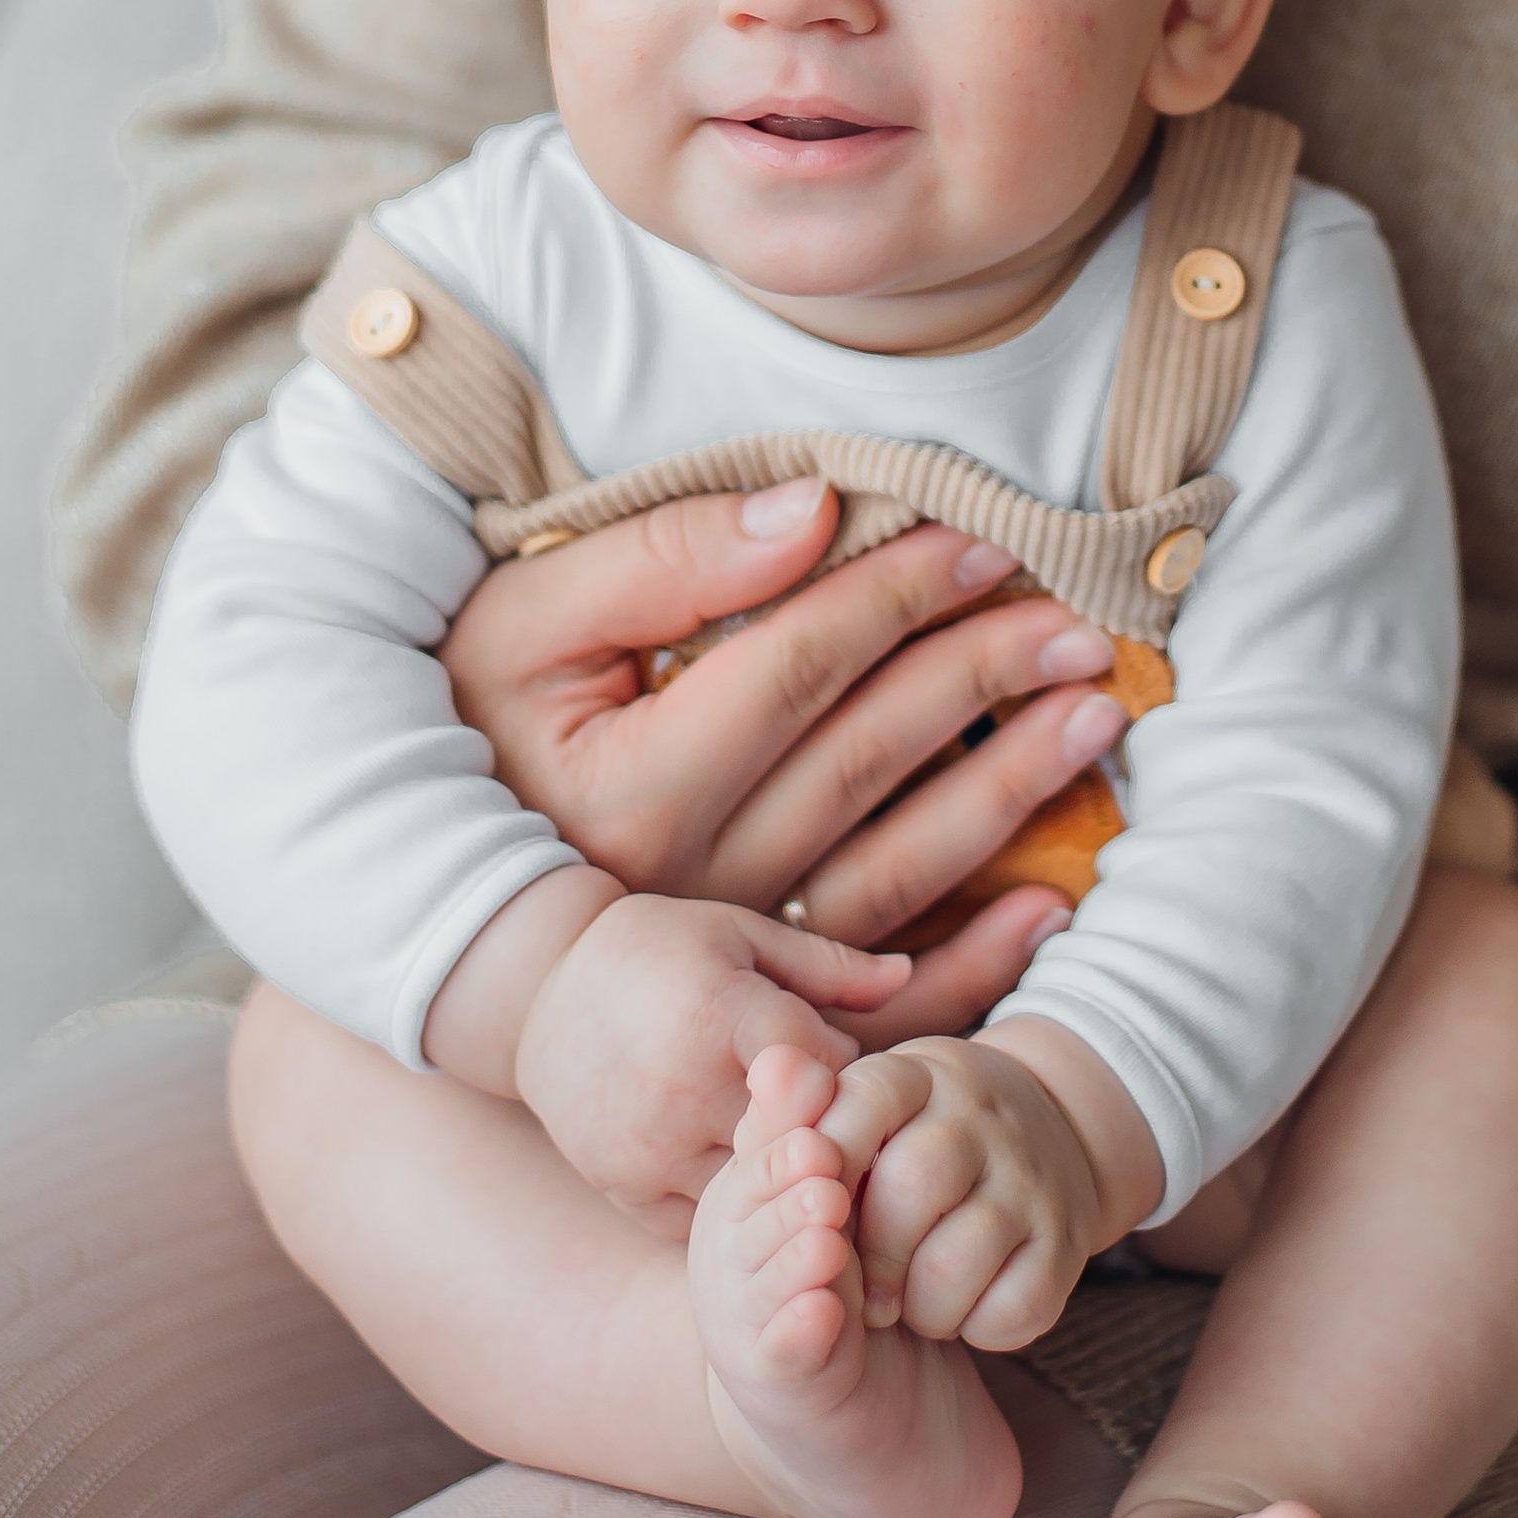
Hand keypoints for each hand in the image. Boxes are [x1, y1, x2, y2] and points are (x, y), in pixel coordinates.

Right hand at [440, 474, 1129, 1034]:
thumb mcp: (530, 619)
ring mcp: (726, 959)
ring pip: (897, 871)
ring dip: (1010, 793)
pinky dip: (981, 959)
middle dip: (984, 681)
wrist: (421, 892)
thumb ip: (665, 558)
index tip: (985, 545)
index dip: (897, 597)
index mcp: (631, 783)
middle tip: (1079, 624)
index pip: (797, 668)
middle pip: (867, 762)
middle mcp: (687, 883)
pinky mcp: (754, 1006)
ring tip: (1095, 716)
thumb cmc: (472, 728)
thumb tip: (812, 511)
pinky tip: (1056, 903)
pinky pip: (886, 996)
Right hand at [513, 886, 909, 1230]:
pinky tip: (748, 1177)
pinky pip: (712, 1224)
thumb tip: (907, 977)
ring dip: (788, 1181)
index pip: (830, 1068)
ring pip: (763, 1193)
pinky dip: (738, 1208)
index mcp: (723, 1015)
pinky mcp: (630, 1193)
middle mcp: (688, 1090)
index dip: (854, 1073)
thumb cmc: (656, 952)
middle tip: (841, 1123)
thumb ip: (829, 966)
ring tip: (800, 1153)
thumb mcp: (740, 934)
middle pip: (804, 1138)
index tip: (858, 1070)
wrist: (537, 995)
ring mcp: (656, 1150)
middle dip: (832, 1133)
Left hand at [816, 1028, 1126, 1352]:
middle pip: (911, 1187)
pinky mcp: (1067, 1242)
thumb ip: (798, 1111)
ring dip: (917, 1306)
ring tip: (904, 1304)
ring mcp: (1031, 1178)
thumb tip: (769, 1066)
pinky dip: (976, 1328)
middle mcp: (981, 1117)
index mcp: (917, 1076)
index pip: (858, 1107)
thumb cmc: (914, 1140)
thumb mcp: (860, 1112)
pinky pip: (1012, 1308)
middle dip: (869, 1257)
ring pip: (956, 1262)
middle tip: (856, 1286)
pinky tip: (961, 1310)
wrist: (1049, 1138)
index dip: (823, 1172)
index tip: (813, 1218)